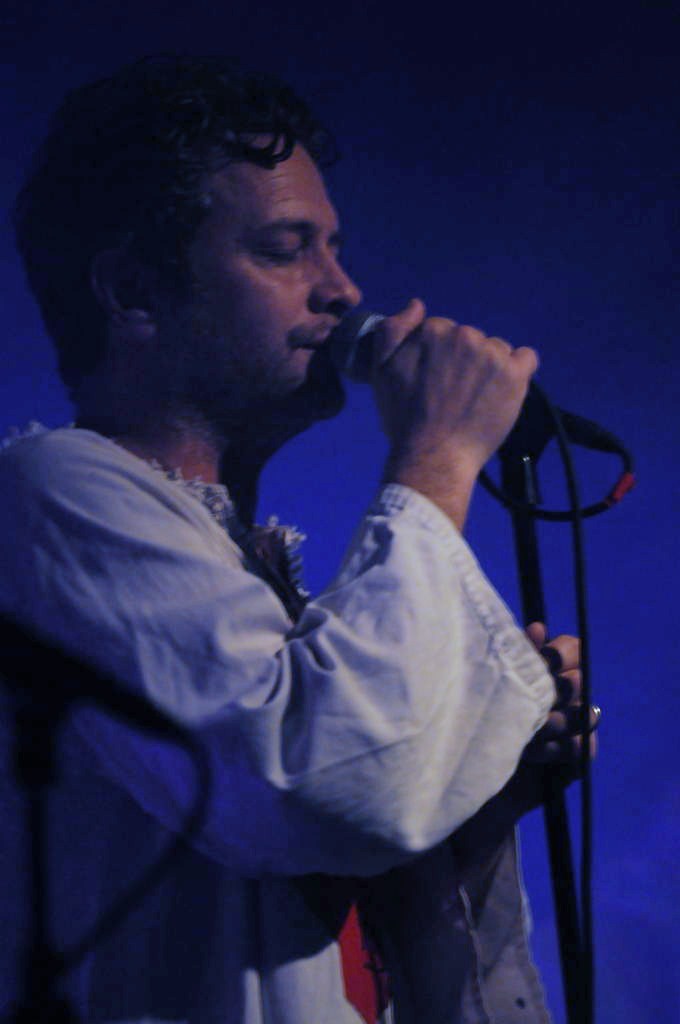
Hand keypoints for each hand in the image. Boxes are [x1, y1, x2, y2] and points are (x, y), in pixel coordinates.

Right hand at [376, 299, 538, 526]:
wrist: (433, 457)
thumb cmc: (403, 418)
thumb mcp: (380, 370)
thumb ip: (393, 330)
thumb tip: (416, 305)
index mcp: (433, 330)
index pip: (443, 331)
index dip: (438, 357)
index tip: (433, 382)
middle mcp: (465, 335)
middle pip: (471, 339)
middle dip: (464, 361)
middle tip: (453, 394)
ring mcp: (492, 354)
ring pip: (497, 350)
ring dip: (490, 368)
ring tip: (475, 399)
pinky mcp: (515, 375)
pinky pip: (527, 358)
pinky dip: (518, 371)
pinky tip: (503, 391)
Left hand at [450, 623, 599, 866]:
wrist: (471, 776)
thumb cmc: (476, 722)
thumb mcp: (490, 685)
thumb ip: (515, 656)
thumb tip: (537, 628)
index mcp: (547, 670)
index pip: (574, 648)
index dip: (562, 652)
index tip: (544, 661)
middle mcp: (567, 694)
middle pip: (580, 680)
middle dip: (556, 691)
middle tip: (534, 702)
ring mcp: (576, 725)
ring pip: (586, 713)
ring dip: (554, 722)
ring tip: (527, 733)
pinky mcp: (579, 757)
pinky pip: (582, 746)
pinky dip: (556, 750)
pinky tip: (531, 755)